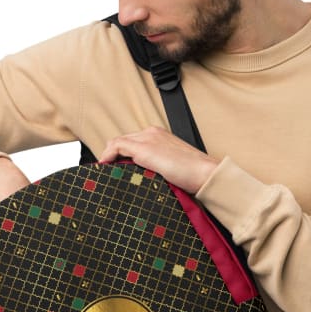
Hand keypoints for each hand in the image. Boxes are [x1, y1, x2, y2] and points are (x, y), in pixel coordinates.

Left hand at [98, 127, 218, 193]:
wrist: (205, 173)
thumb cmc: (195, 174)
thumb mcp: (173, 167)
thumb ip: (158, 167)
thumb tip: (144, 178)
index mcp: (160, 136)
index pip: (134, 141)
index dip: (122, 154)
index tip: (116, 167)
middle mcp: (153, 133)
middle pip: (124, 140)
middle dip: (114, 155)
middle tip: (108, 171)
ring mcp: (148, 139)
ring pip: (119, 142)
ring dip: (110, 156)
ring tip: (106, 171)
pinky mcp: (144, 148)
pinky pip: (117, 146)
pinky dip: (108, 155)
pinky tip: (105, 167)